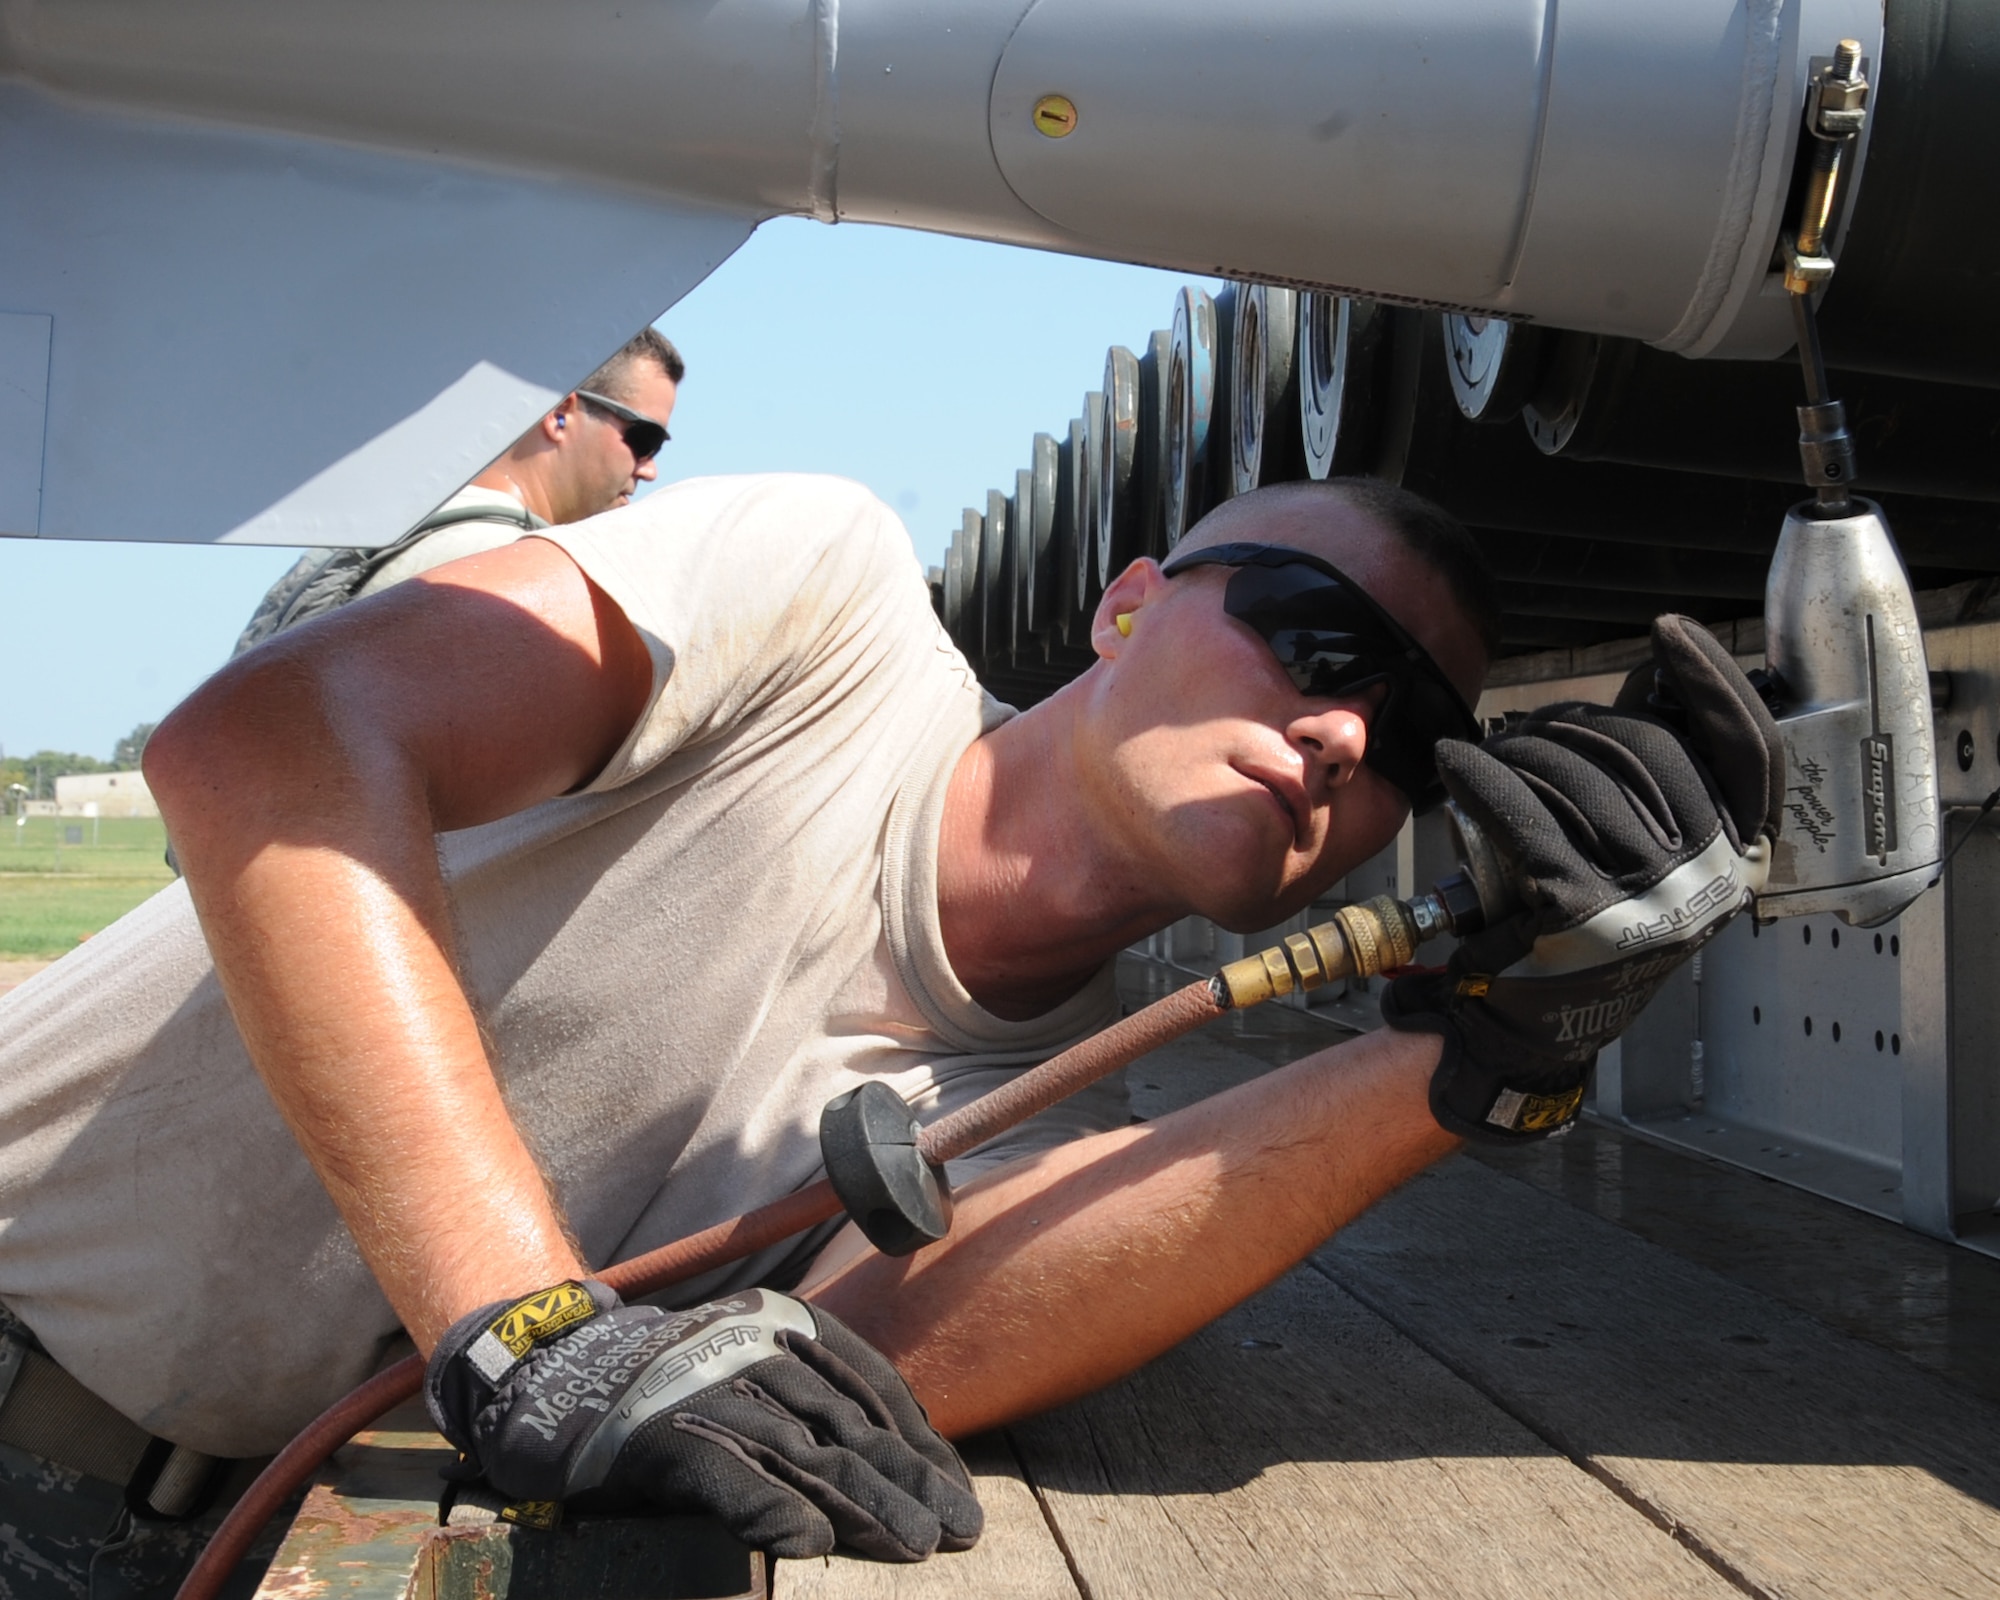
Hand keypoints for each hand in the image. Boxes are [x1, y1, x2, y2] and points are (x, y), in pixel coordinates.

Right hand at [426, 1281, 983, 1560]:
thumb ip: (808, 1408)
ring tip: (916, 1545)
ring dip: (864, 1506)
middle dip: (910, 1480)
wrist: (545, 1376)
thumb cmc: (664, 1390)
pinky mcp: (658, 1438)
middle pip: (848, 1425)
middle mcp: (750, 1349)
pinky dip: (769, 1510)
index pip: (870, 1387)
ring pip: (802, 1454)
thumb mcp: (746, 1378)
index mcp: (780, 1324)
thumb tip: (893, 1464)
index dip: (920, 1444)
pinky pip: (725, 1477)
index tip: (959, 1493)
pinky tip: (809, 1543)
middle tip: (961, 1530)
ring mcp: (705, 1391)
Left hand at [1384, 615, 1780, 1140]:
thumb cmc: (1580, 927)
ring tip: (1490, 756)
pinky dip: (1482, 775)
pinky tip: (1457, 761)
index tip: (1670, 634)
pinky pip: (1524, 814)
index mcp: (1736, 858)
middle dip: (1576, 722)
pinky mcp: (1578, 912)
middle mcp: (1706, 879)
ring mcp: (1647, 897)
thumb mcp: (1647, 860)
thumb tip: (1654, 681)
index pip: (1751, 751)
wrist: (1531, 1030)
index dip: (1713, 684)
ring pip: (1578, 774)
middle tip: (1528, 730)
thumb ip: (1661, 783)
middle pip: (1645, 746)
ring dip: (1521, 748)